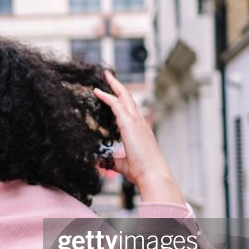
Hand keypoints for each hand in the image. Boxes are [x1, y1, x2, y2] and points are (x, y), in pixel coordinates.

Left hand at [93, 70, 183, 203]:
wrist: (152, 173)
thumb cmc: (142, 171)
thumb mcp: (123, 164)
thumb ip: (113, 160)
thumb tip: (101, 161)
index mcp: (140, 130)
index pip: (130, 110)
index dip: (122, 100)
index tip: (113, 93)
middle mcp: (139, 122)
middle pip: (128, 98)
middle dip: (118, 86)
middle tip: (108, 76)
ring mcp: (136, 121)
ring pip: (124, 97)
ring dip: (113, 86)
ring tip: (105, 75)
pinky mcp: (129, 123)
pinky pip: (116, 105)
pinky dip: (106, 97)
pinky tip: (97, 92)